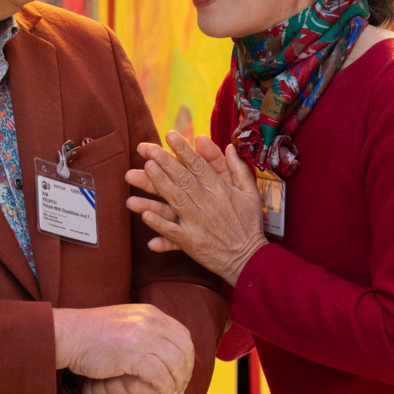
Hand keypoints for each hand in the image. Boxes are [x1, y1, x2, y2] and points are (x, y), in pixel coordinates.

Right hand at [52, 303, 193, 393]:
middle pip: (184, 349)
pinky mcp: (133, 354)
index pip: (183, 334)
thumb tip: (162, 348)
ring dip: (178, 382)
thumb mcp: (126, 323)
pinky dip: (165, 388)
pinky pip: (160, 375)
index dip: (188, 356)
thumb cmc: (91, 333)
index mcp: (151, 313)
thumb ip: (145, 330)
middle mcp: (151, 321)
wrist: (68, 334)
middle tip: (181, 387)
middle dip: (187, 371)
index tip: (183, 372)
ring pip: (176, 363)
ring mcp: (143, 336)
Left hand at [125, 132, 267, 286]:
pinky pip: (173, 232)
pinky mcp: (192, 243)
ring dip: (158, 186)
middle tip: (146, 148)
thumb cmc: (249, 225)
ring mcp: (198, 223)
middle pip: (183, 179)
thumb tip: (230, 147)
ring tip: (142, 171)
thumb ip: (238, 169)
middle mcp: (208, 204)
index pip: (200, 166)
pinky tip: (145, 215)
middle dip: (164, 161)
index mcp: (221, 190)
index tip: (170, 135)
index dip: (184, 150)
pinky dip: (159, 224)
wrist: (250, 259)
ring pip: (175, 201)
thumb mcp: (251, 193)